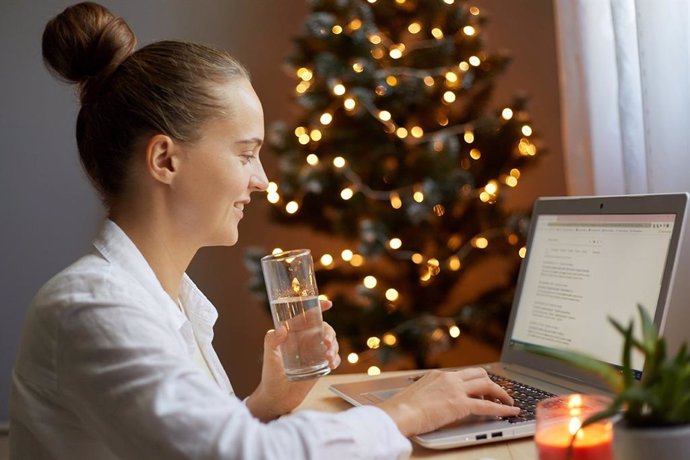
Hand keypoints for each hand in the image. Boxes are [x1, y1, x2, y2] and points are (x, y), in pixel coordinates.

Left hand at [246, 299, 339, 421]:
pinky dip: (336, 359)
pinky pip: (333, 358)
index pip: (307, 316)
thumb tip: (282, 328)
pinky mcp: (320, 366)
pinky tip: (331, 364)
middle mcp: (305, 341)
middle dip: (329, 332)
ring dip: (334, 347)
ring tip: (328, 357)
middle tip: (327, 342)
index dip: (318, 307)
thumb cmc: (270, 375)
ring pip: (331, 343)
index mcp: (294, 334)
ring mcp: (314, 353)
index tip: (328, 303)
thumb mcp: (269, 356)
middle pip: (324, 328)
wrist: (277, 398)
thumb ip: (271, 341)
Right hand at [376, 368, 520, 436]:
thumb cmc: (402, 409)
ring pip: (487, 385)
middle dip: (492, 383)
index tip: (482, 387)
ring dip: (501, 393)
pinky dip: (503, 409)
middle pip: (479, 374)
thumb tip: (433, 403)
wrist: (399, 413)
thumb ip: (430, 394)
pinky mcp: (460, 405)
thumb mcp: (417, 395)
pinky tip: (511, 412)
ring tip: (509, 402)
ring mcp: (456, 390)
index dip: (476, 381)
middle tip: (499, 393)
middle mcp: (449, 378)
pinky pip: (488, 406)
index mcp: (438, 375)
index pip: (463, 374)